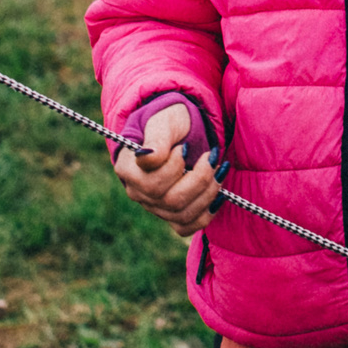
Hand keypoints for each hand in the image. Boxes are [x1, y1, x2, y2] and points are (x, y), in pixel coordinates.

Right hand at [111, 102, 218, 238]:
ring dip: (209, 191)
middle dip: (199, 178)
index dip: (174, 167)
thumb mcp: (164, 121)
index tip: (185, 146)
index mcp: (128, 168)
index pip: (151, 183)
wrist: (181, 130)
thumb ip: (157, 137)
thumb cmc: (170, 123)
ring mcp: (154, 207)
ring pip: (182, 214)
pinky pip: (187, 226)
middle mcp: (138, 192)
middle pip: (170, 201)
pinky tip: (218, 193)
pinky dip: (207, 212)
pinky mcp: (171, 215)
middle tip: (212, 155)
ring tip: (219, 167)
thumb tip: (149, 157)